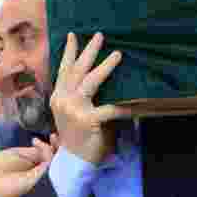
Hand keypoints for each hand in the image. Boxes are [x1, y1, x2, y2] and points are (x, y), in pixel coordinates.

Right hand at [50, 32, 130, 165]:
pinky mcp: (87, 120)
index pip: (64, 69)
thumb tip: (97, 75)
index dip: (69, 52)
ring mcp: (74, 110)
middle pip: (77, 70)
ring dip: (105, 66)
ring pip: (91, 81)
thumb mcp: (74, 112)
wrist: (74, 161)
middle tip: (100, 35)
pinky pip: (110, 108)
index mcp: (59, 96)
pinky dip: (124, 106)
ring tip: (118, 54)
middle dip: (89, 51)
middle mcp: (63, 100)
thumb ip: (81, 95)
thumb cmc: (78, 135)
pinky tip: (136, 103)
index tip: (73, 35)